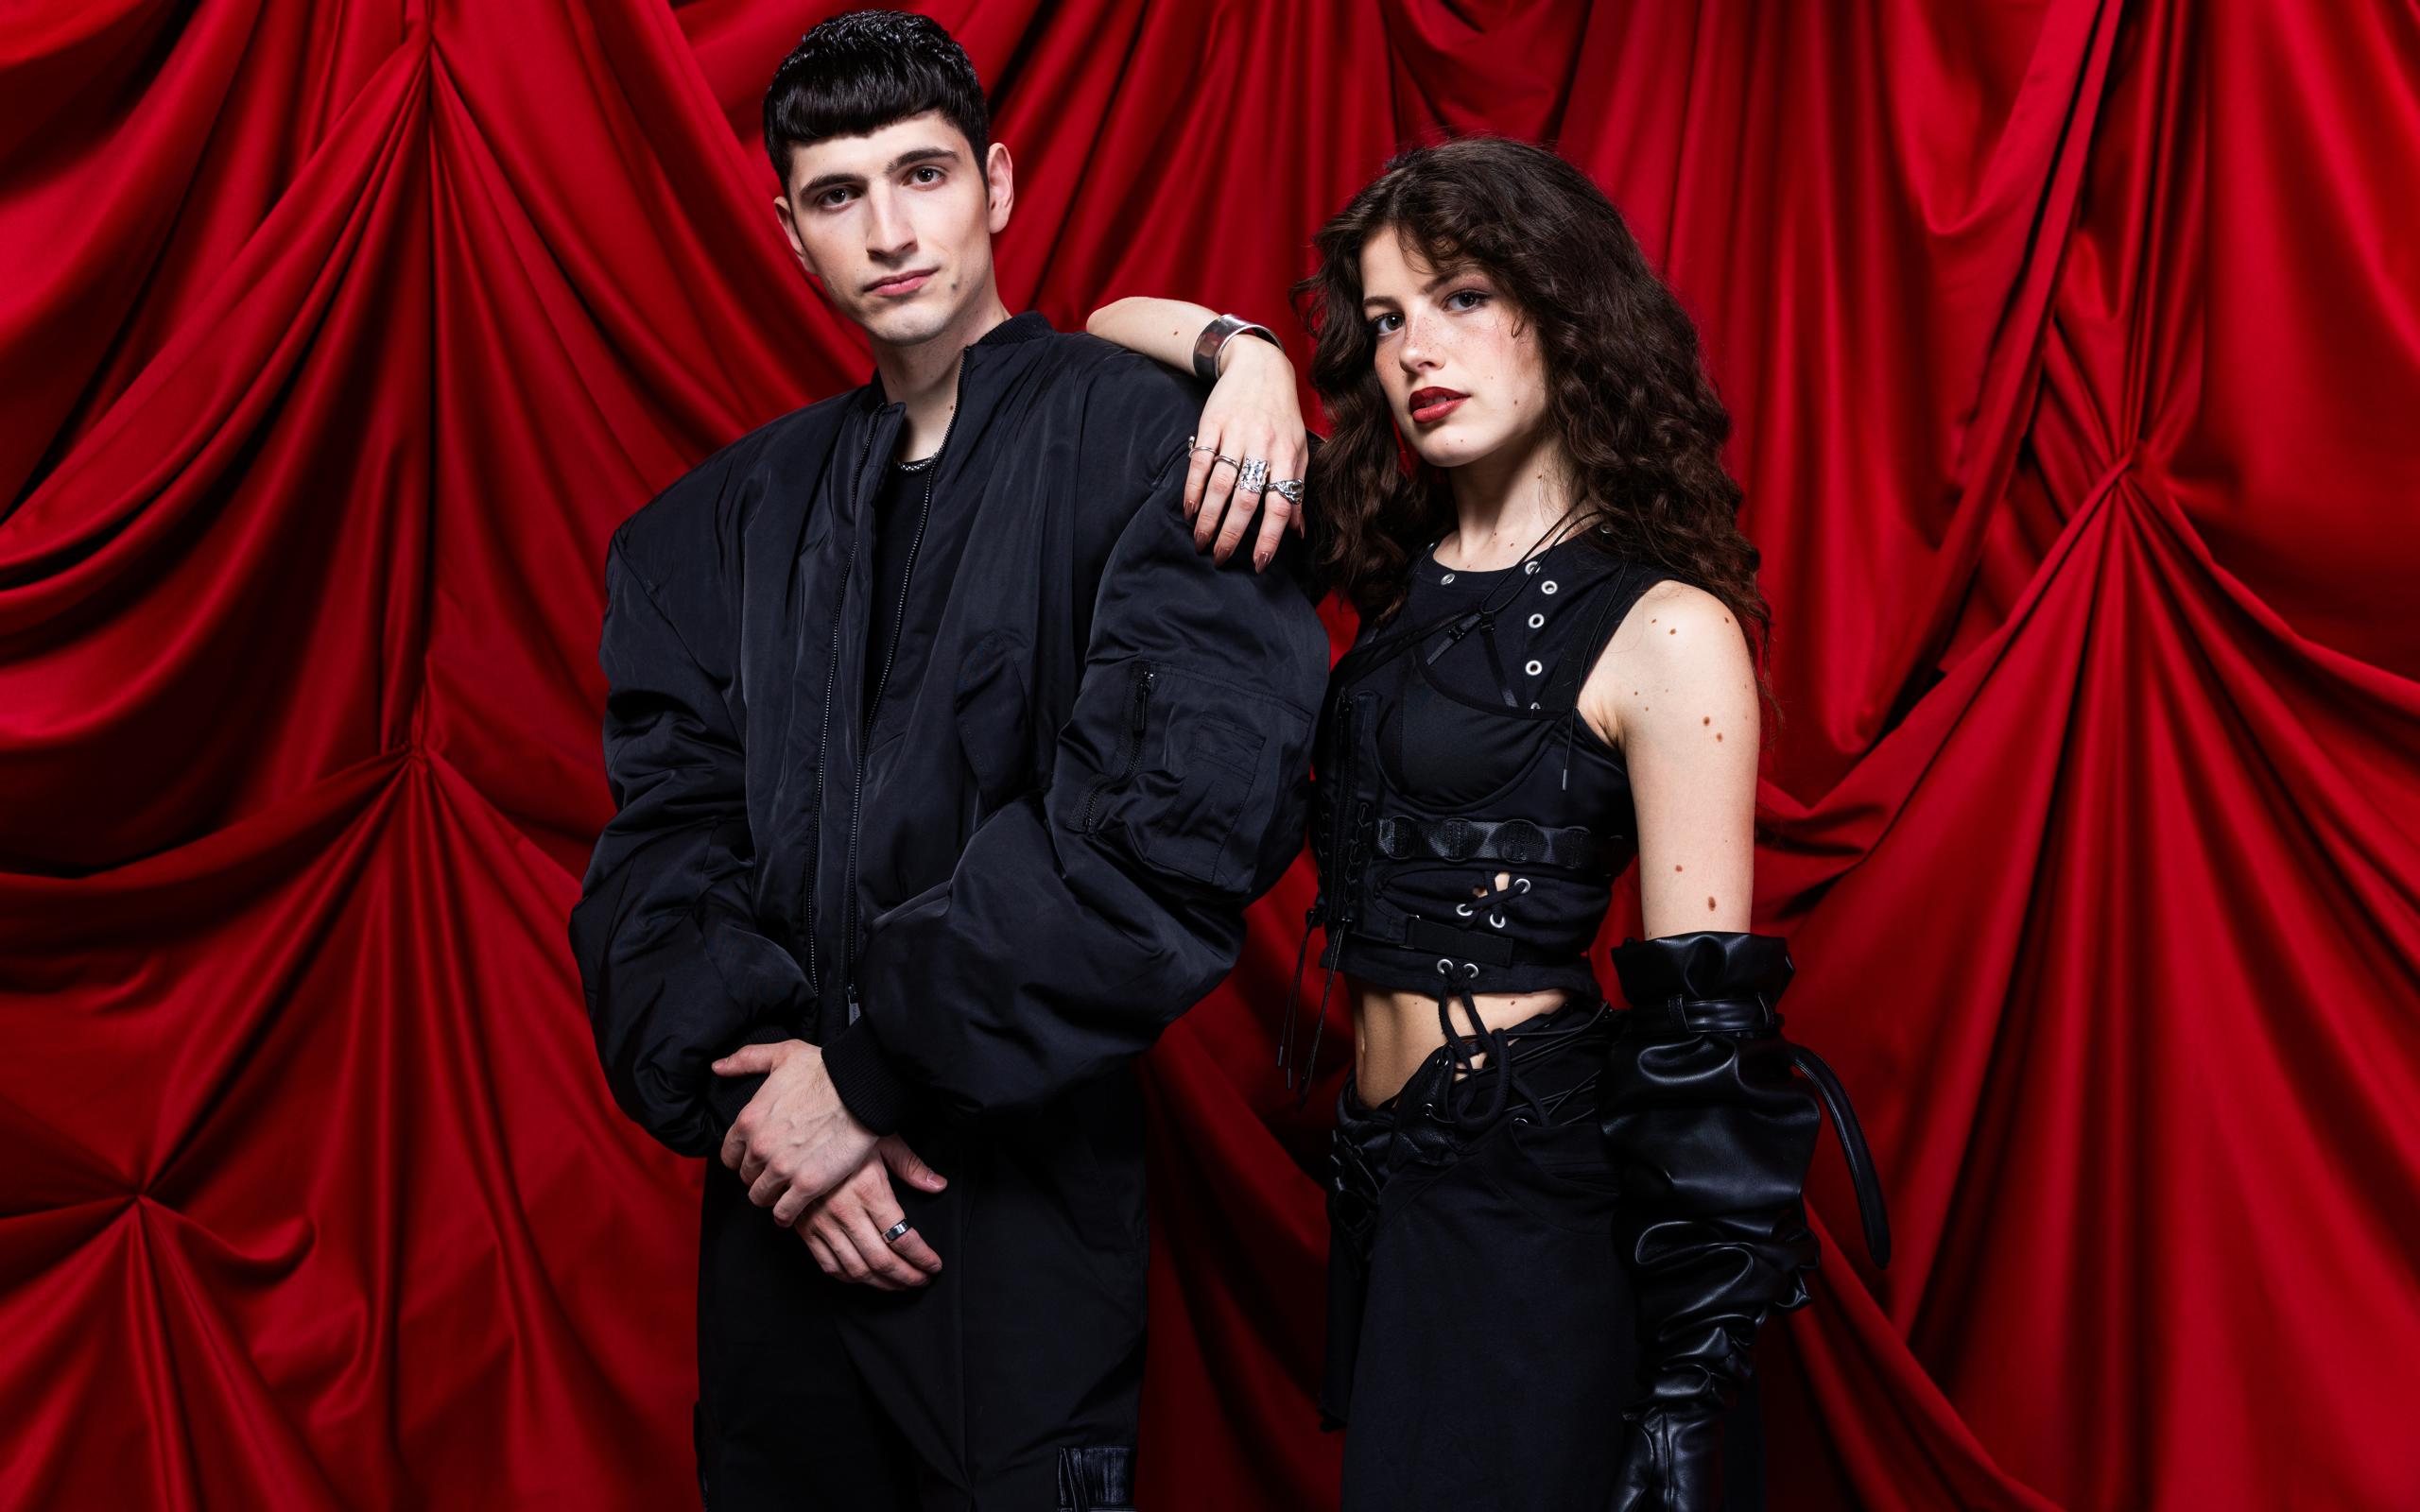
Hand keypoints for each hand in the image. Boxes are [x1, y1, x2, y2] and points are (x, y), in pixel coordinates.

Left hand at [712, 1040, 878, 1225]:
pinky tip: (793, 1209)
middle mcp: (760, 1147)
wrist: (860, 1087)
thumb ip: (745, 1061)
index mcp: (749, 1120)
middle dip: (759, 1176)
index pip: (729, 1155)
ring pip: (761, 1197)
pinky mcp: (807, 1184)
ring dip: (771, 1196)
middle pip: (746, 1177)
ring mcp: (782, 1168)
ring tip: (785, 1191)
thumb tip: (718, 1067)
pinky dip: (787, 1214)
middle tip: (777, 1172)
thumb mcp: (781, 1055)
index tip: (757, 1158)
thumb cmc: (825, 1069)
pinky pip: (785, 1212)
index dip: (743, 1158)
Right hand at [796, 1135, 949, 1290]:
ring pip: (856, 1269)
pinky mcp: (805, 1228)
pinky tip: (865, 1276)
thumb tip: (938, 1185)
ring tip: (899, 1284)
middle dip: (906, 1277)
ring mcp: (822, 1223)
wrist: (797, 1128)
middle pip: (882, 1260)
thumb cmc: (844, 1130)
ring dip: (881, 1283)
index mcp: (869, 1190)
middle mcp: (845, 1211)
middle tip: (921, 1281)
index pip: (903, 1238)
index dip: (922, 1258)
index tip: (933, 1265)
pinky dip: (849, 1278)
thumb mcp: (884, 1141)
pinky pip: (828, 1265)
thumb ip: (912, 1167)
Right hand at [1185, 337, 1309, 571]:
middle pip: (1246, 499)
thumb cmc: (1281, 415)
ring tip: (1201, 540)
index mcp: (1287, 455)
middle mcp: (1263, 446)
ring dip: (1208, 517)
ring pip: (1220, 484)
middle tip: (1221, 558)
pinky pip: (1200, 461)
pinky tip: (1189, 509)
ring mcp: (1236, 434)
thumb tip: (1296, 532)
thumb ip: (1297, 489)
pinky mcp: (1211, 424)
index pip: (1280, 504)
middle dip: (1232, 534)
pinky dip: (1193, 488)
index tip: (1259, 563)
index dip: (1270, 537)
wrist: (1259, 366)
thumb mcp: (1299, 449)